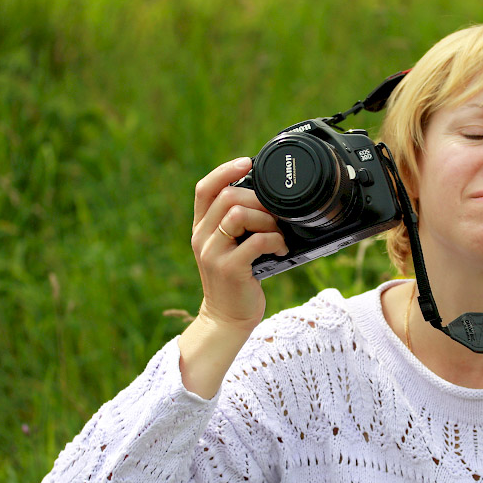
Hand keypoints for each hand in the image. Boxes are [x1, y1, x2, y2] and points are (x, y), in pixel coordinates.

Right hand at [190, 156, 287, 331]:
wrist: (227, 319)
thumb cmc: (236, 281)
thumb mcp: (229, 248)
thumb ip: (236, 225)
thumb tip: (265, 199)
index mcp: (201, 228)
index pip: (204, 189)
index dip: (225, 171)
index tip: (248, 162)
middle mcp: (202, 238)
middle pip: (227, 197)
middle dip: (258, 199)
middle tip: (275, 215)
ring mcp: (213, 253)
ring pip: (238, 214)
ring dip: (267, 220)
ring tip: (277, 234)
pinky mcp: (229, 269)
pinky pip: (256, 241)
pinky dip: (275, 240)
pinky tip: (281, 249)